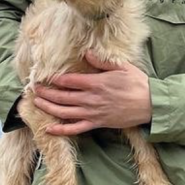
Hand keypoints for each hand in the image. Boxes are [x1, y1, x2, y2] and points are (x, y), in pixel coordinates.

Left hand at [33, 50, 152, 135]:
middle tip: (35, 89)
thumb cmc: (138, 84)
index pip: (69, 80)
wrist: (150, 104)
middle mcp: (91, 98)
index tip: (45, 77)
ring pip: (64, 112)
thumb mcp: (122, 67)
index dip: (55, 79)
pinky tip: (48, 129)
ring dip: (48, 108)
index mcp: (96, 83)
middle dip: (46, 92)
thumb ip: (102, 62)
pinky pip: (75, 129)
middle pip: (62, 96)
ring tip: (37, 103)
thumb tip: (86, 53)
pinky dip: (61, 130)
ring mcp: (92, 113)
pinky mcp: (97, 123)